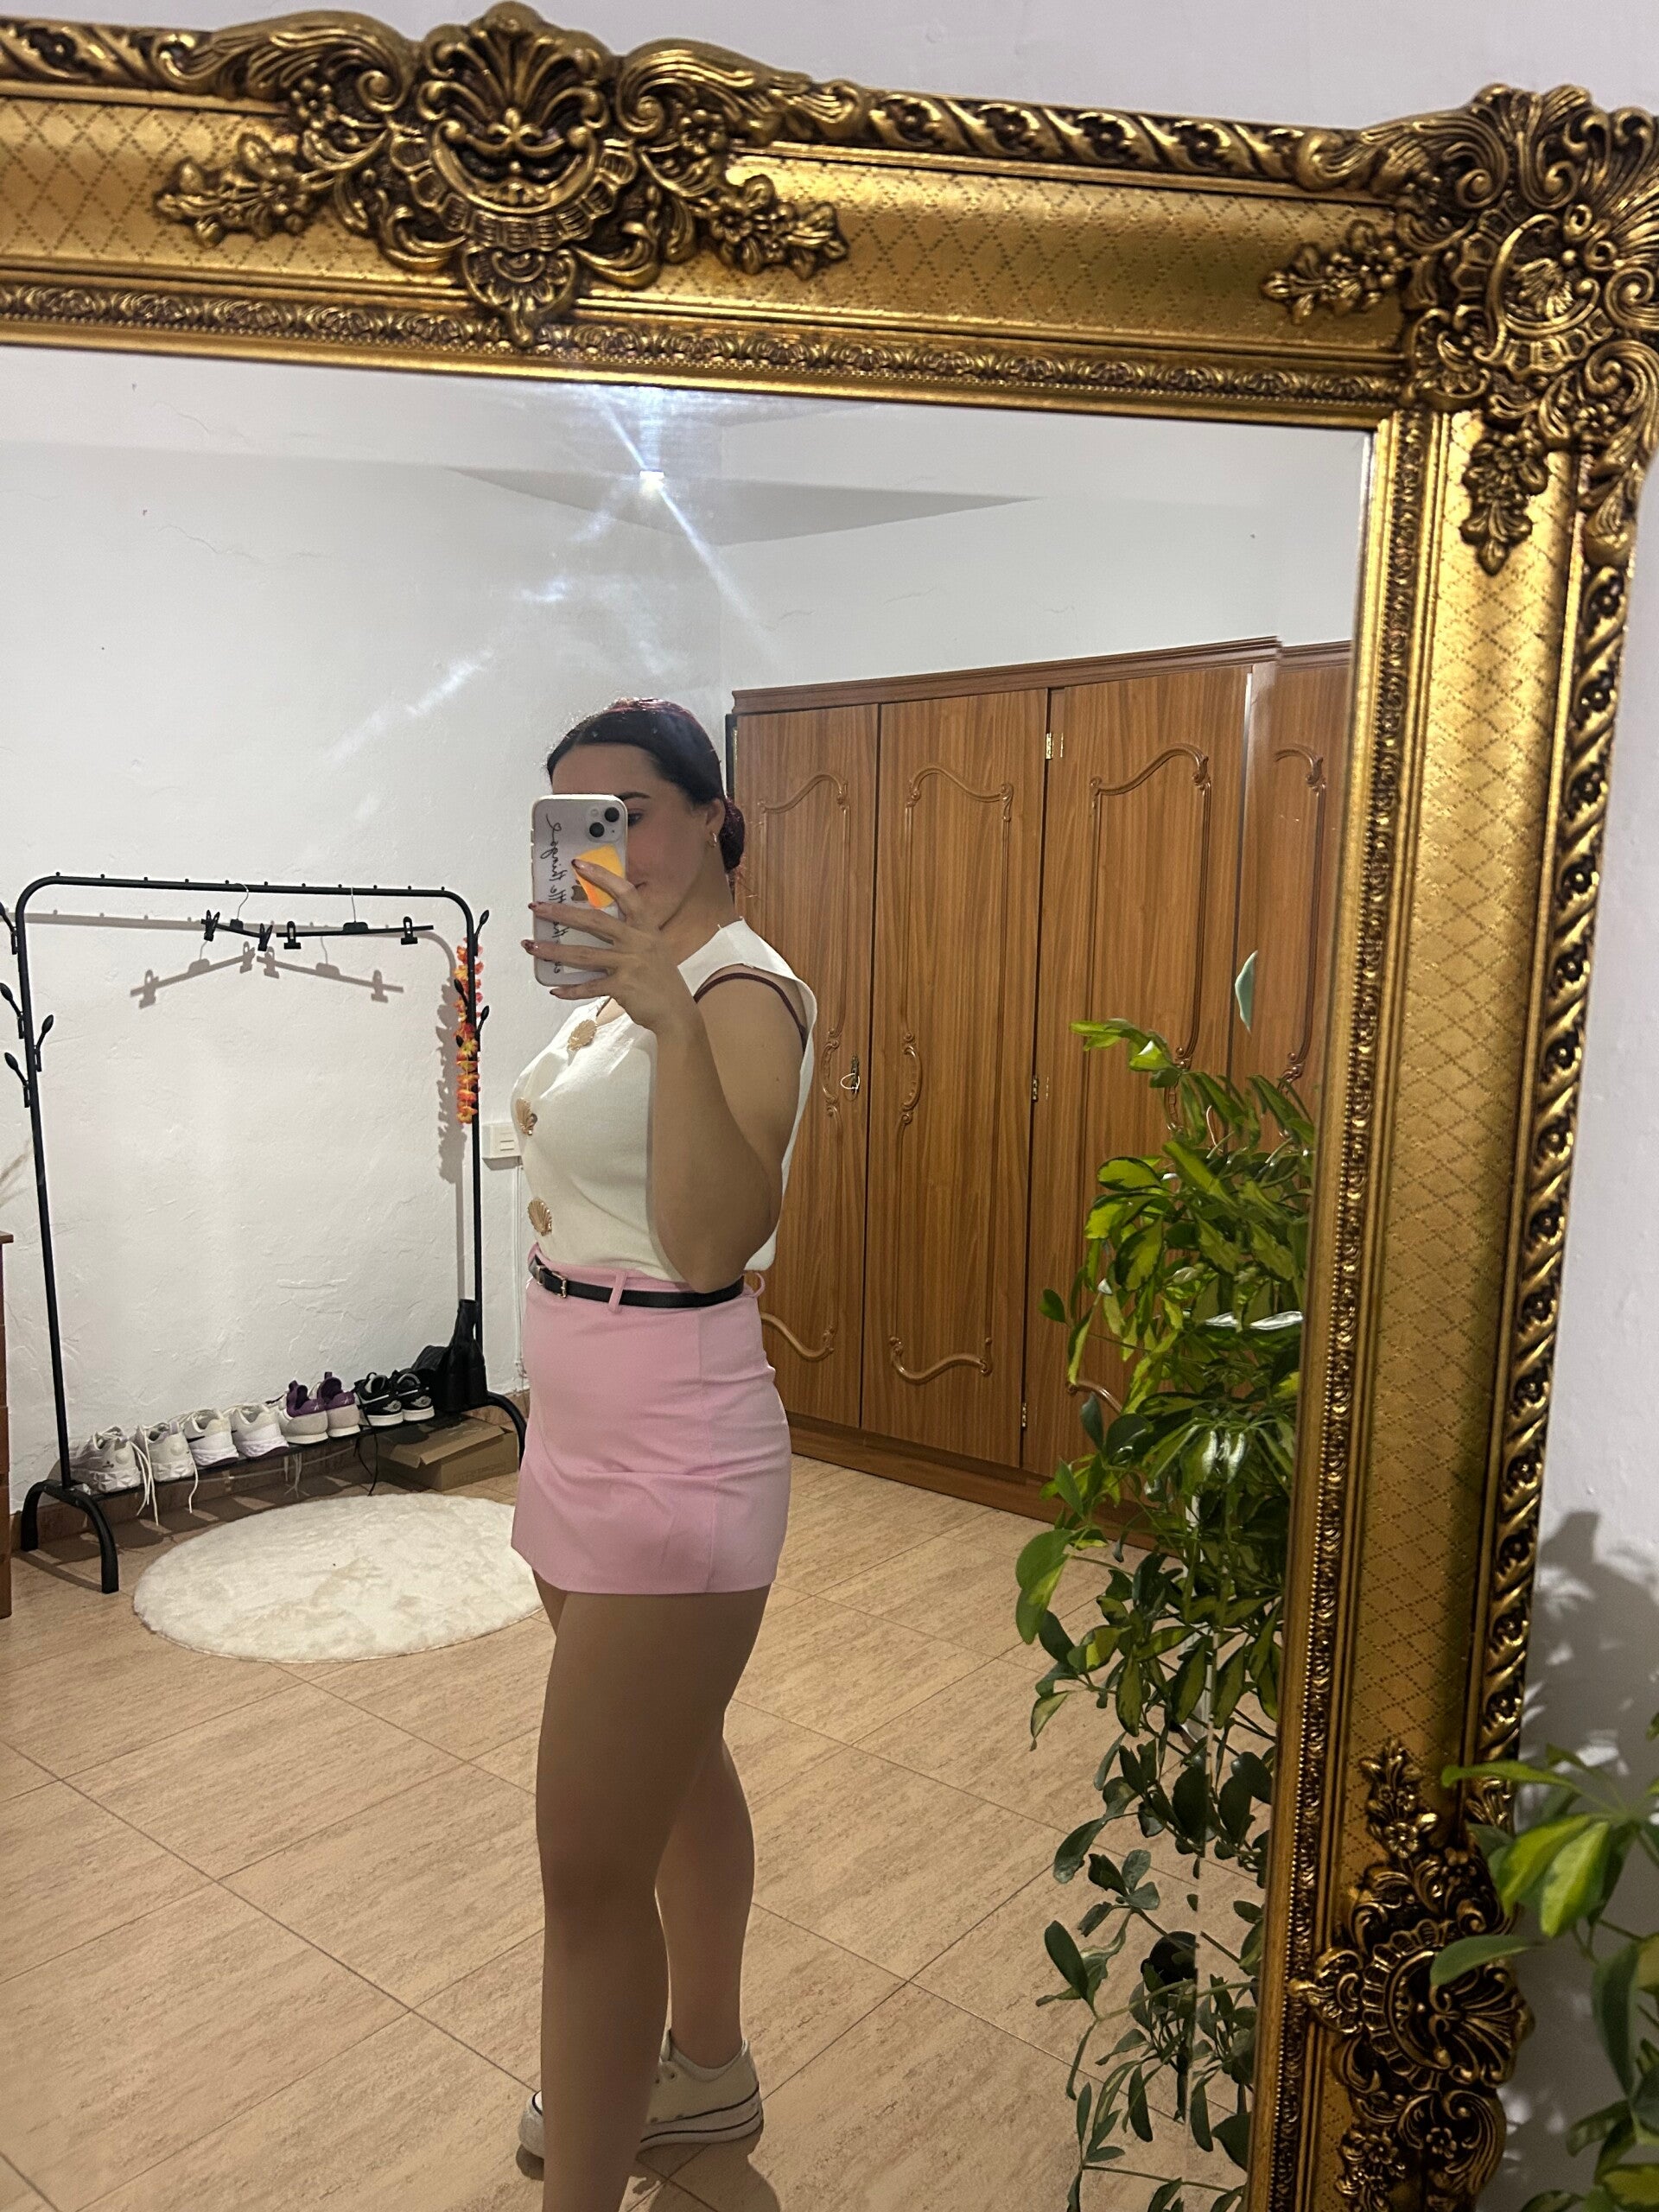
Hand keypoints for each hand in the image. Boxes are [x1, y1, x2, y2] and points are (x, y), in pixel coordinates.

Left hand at [521, 861, 695, 1035]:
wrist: (676, 1012)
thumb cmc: (661, 979)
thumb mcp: (652, 948)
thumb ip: (629, 934)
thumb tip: (592, 924)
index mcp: (645, 927)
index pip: (625, 893)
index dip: (602, 877)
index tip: (579, 865)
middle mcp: (638, 941)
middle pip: (595, 921)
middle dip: (562, 913)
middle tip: (538, 908)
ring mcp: (630, 964)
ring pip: (584, 954)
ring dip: (554, 950)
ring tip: (532, 946)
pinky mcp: (623, 987)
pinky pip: (590, 986)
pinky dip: (571, 989)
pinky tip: (555, 988)